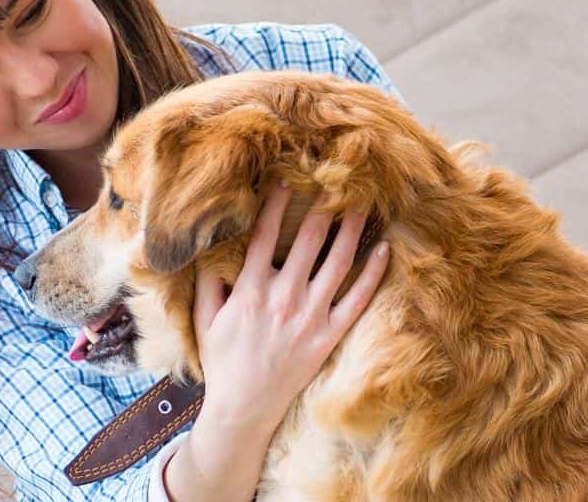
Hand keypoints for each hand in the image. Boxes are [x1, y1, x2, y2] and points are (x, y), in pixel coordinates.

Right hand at [192, 179, 390, 432]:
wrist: (245, 408)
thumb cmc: (223, 361)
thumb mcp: (205, 319)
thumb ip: (208, 281)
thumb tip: (209, 245)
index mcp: (250, 290)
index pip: (265, 236)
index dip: (276, 204)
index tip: (286, 178)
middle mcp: (282, 299)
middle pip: (308, 241)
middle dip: (322, 207)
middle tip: (336, 181)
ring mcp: (309, 318)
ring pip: (337, 264)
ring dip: (351, 231)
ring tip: (363, 205)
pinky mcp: (328, 337)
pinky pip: (356, 300)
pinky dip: (372, 275)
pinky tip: (383, 251)